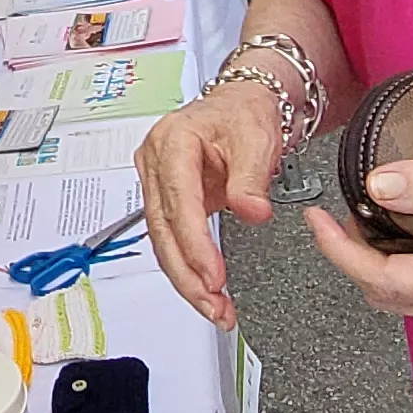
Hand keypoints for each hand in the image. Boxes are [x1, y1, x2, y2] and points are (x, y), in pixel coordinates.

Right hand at [134, 78, 285, 327]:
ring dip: (188, 279)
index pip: (178, 203)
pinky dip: (189, 268)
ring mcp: (156, 182)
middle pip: (163, 231)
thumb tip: (251, 212)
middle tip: (215, 306)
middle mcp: (155, 162)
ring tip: (215, 308)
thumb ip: (251, 178)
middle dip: (188, 276)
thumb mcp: (257, 138)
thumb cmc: (245, 112)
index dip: (195, 245)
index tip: (214, 275)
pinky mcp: (166, 199)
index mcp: (172, 141)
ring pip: (163, 242)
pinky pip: (172, 239)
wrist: (242, 103)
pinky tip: (205, 290)